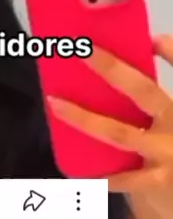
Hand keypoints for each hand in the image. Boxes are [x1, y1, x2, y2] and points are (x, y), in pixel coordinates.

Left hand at [48, 36, 172, 218]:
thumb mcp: (172, 127)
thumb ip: (156, 109)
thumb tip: (120, 82)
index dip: (171, 50)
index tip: (149, 37)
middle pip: (145, 91)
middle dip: (113, 68)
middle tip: (85, 51)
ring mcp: (169, 153)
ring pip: (120, 132)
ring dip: (83, 117)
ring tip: (57, 104)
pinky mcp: (159, 180)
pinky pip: (122, 177)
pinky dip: (99, 176)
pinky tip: (76, 173)